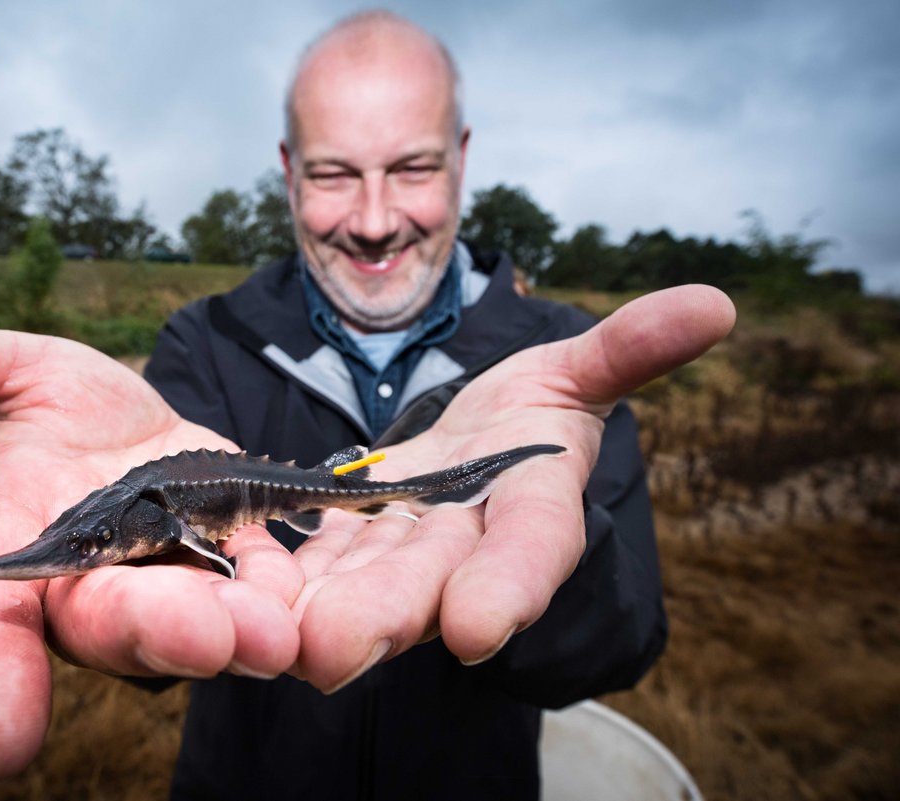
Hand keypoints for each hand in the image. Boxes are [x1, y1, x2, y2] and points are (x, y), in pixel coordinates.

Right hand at [0, 301, 304, 778]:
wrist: (159, 435)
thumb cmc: (74, 418)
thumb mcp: (19, 373)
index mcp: (26, 559)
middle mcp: (99, 596)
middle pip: (116, 629)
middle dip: (153, 632)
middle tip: (196, 633)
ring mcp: (181, 596)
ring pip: (204, 628)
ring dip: (236, 635)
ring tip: (272, 632)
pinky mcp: (251, 579)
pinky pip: (273, 602)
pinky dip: (296, 609)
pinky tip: (319, 615)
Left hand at [282, 285, 735, 689]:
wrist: (476, 442)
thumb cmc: (533, 411)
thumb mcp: (577, 372)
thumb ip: (628, 349)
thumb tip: (713, 304)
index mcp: (532, 510)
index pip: (531, 550)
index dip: (510, 586)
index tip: (477, 627)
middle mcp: (466, 544)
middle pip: (429, 582)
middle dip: (385, 615)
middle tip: (334, 649)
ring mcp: (402, 547)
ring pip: (362, 579)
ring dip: (321, 608)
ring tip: (274, 634)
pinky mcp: (349, 536)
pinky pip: (316, 556)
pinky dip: (284, 572)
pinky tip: (241, 588)